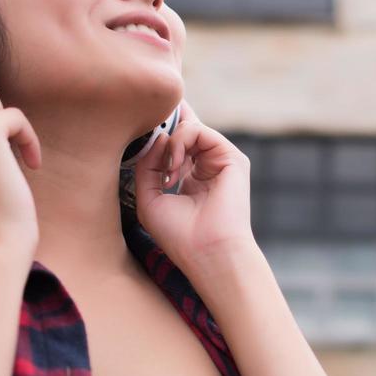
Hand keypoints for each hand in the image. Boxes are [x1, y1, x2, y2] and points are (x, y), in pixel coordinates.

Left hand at [131, 100, 255, 273]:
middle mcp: (208, 166)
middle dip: (163, 128)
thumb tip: (158, 136)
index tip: (142, 123)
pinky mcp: (233, 159)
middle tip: (148, 136)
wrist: (206, 252)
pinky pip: (200, 131)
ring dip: (170, 144)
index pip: (178, 143)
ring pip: (190, 127)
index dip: (163, 129)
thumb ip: (147, 165)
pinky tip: (174, 167)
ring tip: (166, 172)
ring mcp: (221, 162)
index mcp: (191, 177)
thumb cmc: (178, 235)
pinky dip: (180, 142)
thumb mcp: (148, 197)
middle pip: (185, 128)